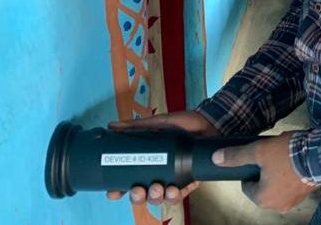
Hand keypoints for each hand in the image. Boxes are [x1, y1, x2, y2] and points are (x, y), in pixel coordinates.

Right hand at [105, 110, 219, 204]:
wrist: (207, 122)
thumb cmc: (182, 124)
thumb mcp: (157, 123)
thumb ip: (136, 126)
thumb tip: (112, 125)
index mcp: (148, 162)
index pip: (128, 181)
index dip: (118, 189)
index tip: (113, 191)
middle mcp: (158, 174)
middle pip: (142, 195)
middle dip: (137, 197)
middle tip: (138, 189)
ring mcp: (173, 179)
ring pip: (160, 198)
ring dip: (156, 197)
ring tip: (158, 188)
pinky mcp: (189, 181)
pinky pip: (180, 194)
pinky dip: (175, 195)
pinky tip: (173, 190)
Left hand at [213, 132, 316, 212]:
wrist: (320, 155)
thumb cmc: (286, 155)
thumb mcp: (258, 151)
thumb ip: (236, 156)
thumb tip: (215, 158)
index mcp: (263, 199)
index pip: (247, 187)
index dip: (248, 170)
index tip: (255, 158)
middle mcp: (278, 206)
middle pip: (262, 187)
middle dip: (263, 171)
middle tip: (269, 154)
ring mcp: (294, 201)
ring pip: (278, 186)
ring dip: (277, 173)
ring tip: (283, 155)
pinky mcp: (306, 193)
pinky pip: (292, 184)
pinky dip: (291, 174)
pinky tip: (294, 159)